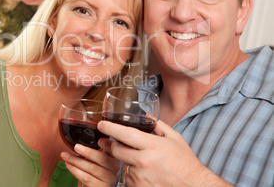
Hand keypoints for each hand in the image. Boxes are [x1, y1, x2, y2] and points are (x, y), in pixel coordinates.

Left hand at [61, 140, 119, 186]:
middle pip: (102, 159)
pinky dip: (75, 170)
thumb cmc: (94, 168)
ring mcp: (108, 179)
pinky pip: (86, 178)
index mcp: (114, 156)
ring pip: (92, 168)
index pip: (112, 149)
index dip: (107, 145)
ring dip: (76, 161)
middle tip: (76, 147)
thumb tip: (83, 137)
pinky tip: (69, 165)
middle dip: (87, 152)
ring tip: (66, 156)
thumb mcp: (96, 156)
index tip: (99, 140)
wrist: (94, 184)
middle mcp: (114, 168)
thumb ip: (95, 148)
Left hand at [97, 120, 231, 186]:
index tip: (101, 124)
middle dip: (113, 145)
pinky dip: (133, 173)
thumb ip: (158, 125)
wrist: (193, 186)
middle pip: (117, 150)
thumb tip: (146, 115)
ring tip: (143, 162)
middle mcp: (144, 161)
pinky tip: (145, 172)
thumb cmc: (185, 163)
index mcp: (152, 146)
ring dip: (127, 160)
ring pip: (123, 164)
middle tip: (114, 142)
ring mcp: (140, 177)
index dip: (110, 128)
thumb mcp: (174, 139)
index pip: (125, 134)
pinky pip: (128, 177)